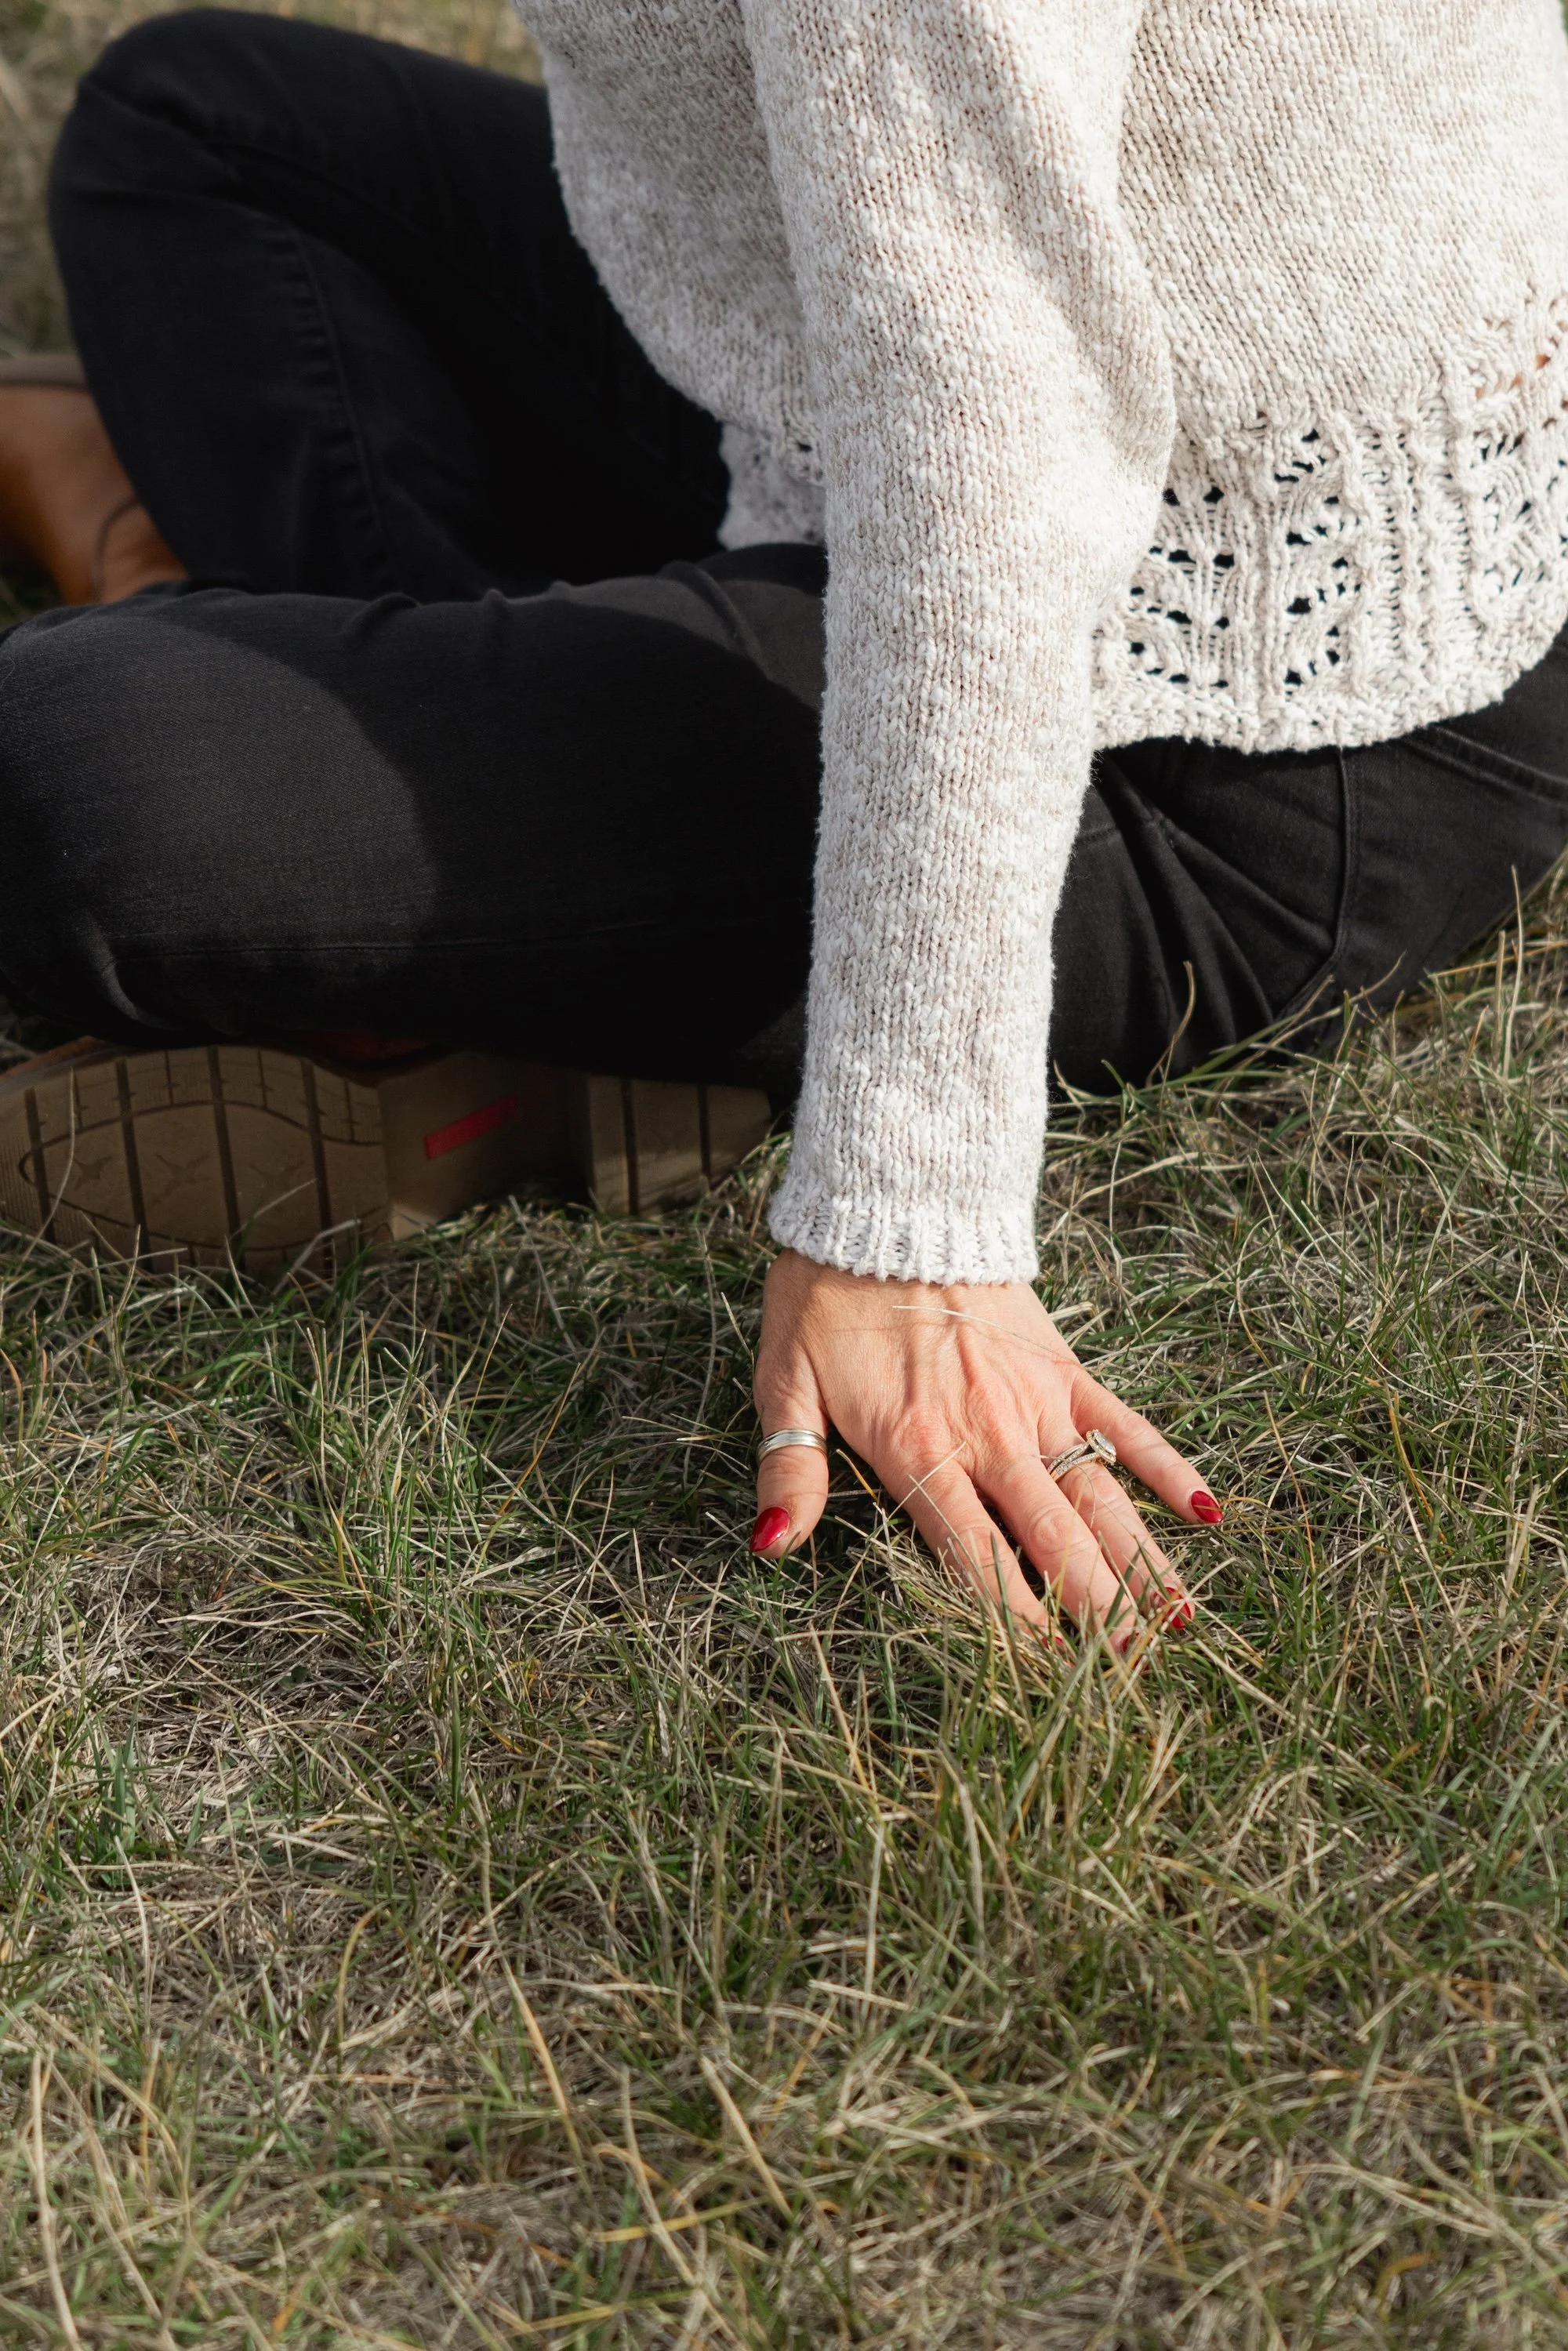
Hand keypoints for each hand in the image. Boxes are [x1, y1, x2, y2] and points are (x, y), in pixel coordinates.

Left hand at [751, 1250, 1219, 1646]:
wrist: (890, 1203)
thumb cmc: (825, 1297)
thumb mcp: (785, 1384)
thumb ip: (789, 1473)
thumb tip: (771, 1548)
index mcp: (920, 1452)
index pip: (975, 1558)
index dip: (1016, 1622)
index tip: (1049, 1675)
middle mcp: (990, 1436)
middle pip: (1054, 1542)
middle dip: (1096, 1614)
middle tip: (1133, 1675)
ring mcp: (1037, 1401)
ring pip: (1100, 1497)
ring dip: (1141, 1564)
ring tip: (1178, 1627)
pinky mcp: (1064, 1367)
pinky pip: (1126, 1425)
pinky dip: (1168, 1466)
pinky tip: (1208, 1512)